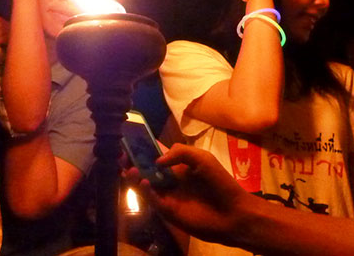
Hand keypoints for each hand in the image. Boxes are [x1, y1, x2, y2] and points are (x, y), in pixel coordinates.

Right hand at [129, 144, 254, 247]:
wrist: (232, 212)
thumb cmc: (219, 182)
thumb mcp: (202, 159)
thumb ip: (179, 152)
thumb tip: (157, 161)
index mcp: (177, 164)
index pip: (155, 153)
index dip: (142, 147)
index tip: (128, 141)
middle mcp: (169, 178)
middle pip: (145, 168)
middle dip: (132, 162)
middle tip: (122, 157)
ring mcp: (167, 194)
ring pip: (144, 184)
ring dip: (135, 176)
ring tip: (129, 169)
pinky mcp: (168, 210)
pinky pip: (152, 199)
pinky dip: (145, 191)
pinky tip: (144, 182)